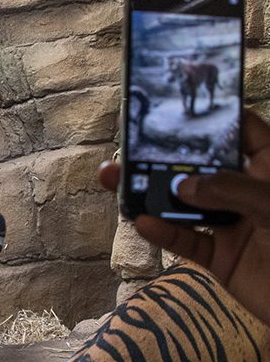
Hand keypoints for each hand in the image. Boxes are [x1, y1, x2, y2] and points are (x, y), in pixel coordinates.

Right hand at [98, 110, 269, 326]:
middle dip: (164, 158)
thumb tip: (182, 185)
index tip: (179, 104)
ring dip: (149, 194)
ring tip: (113, 179)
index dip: (216, 117)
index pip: (245, 133)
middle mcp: (248, 193)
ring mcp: (232, 225)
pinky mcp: (220, 257)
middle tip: (129, 147)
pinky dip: (163, 233)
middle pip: (201, 167)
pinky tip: (142, 222)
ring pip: (183, 204)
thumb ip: (231, 191)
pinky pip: (185, 241)